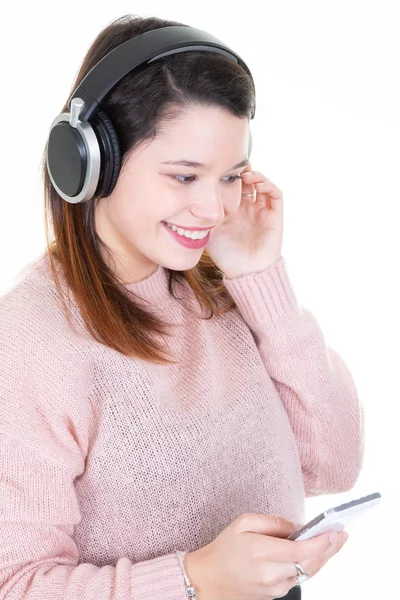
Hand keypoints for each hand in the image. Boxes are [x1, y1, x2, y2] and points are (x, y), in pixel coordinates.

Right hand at [184, 513, 347, 599]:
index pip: (301, 550)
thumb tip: (298, 526)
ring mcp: (274, 588)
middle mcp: (270, 574)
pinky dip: (309, 566)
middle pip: (311, 563)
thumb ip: (273, 522)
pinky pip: (298, 578)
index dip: (322, 542)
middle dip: (330, 549)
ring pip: (307, 573)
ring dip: (322, 558)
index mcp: (261, 552)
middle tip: (342, 535)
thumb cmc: (224, 548)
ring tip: (333, 542)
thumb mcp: (243, 523)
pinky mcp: (275, 595)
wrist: (208, 580)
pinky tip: (314, 555)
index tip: (336, 531)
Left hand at [205, 163, 283, 278]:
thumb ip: (200, 216)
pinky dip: (268, 184)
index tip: (216, 167)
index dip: (226, 175)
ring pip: (262, 184)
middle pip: (247, 181)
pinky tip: (256, 182)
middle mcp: (249, 208)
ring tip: (244, 173)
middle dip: (240, 170)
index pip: (232, 186)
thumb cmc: (226, 256)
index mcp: (233, 210)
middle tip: (231, 163)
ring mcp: (262, 211)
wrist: (245, 272)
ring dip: (255, 175)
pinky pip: (276, 194)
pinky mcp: (275, 216)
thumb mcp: (208, 230)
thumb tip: (185, 199)